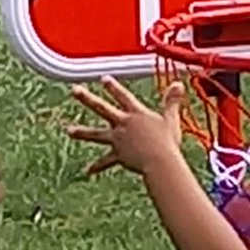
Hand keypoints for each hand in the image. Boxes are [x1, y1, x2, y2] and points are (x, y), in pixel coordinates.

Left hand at [68, 77, 183, 174]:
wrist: (159, 161)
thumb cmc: (167, 141)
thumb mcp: (170, 119)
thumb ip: (172, 101)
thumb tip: (179, 84)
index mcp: (136, 114)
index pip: (123, 96)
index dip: (113, 87)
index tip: (102, 78)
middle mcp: (124, 124)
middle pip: (102, 108)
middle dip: (87, 98)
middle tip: (74, 90)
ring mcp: (119, 140)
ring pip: (97, 134)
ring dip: (82, 132)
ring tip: (69, 131)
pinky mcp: (119, 155)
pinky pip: (106, 161)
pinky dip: (97, 166)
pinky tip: (87, 170)